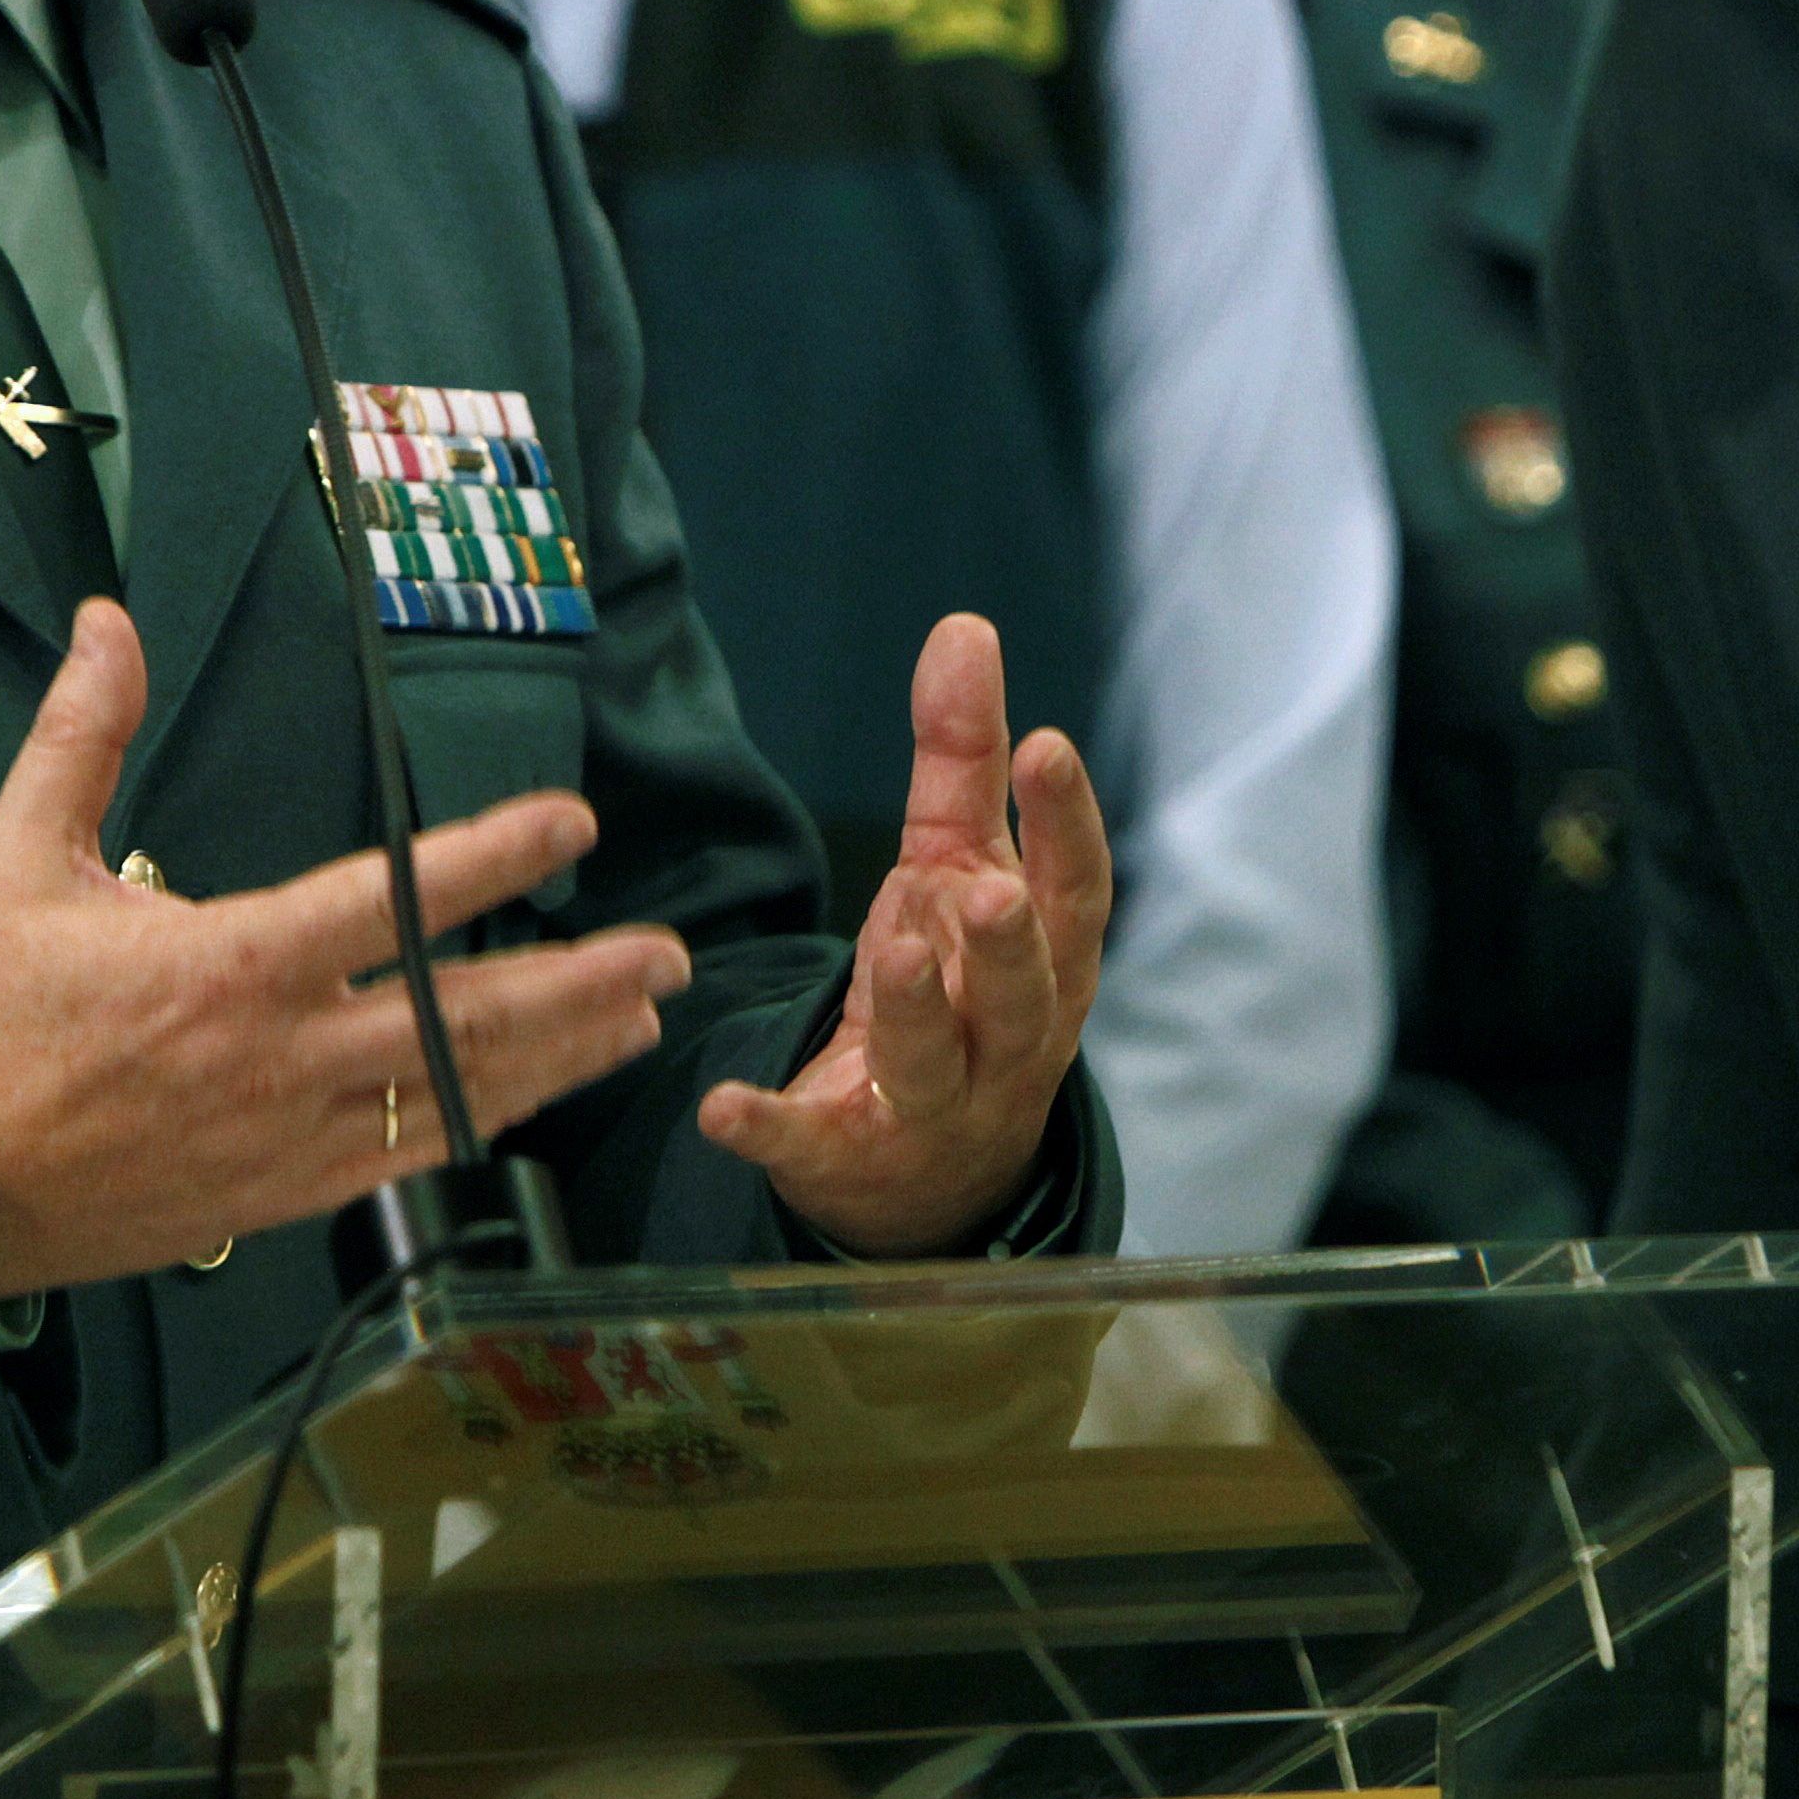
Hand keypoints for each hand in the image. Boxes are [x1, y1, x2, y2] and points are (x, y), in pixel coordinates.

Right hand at [0, 601, 697, 1298]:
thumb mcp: (13, 861)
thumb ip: (80, 738)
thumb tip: (107, 621)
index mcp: (225, 964)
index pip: (390, 900)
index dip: (492, 857)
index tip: (571, 821)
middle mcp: (277, 1056)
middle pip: (462, 1016)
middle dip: (579, 983)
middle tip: (667, 953)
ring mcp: (286, 1136)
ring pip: (456, 1095)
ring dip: (559, 1054)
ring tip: (641, 1016)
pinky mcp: (278, 1198)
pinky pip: (409, 1156)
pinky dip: (484, 1120)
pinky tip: (539, 1094)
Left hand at [700, 615, 1111, 1257]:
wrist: (928, 1170)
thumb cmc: (959, 985)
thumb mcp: (958, 870)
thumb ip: (963, 759)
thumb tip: (966, 627)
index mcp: (1047, 964)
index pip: (1077, 895)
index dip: (1068, 824)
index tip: (1046, 747)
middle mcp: (1009, 1042)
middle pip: (1024, 995)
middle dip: (1009, 945)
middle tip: (984, 893)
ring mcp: (938, 1108)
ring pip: (938, 1066)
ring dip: (919, 1013)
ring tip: (893, 950)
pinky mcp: (852, 1156)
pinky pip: (814, 1145)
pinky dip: (771, 1128)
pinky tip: (720, 1107)